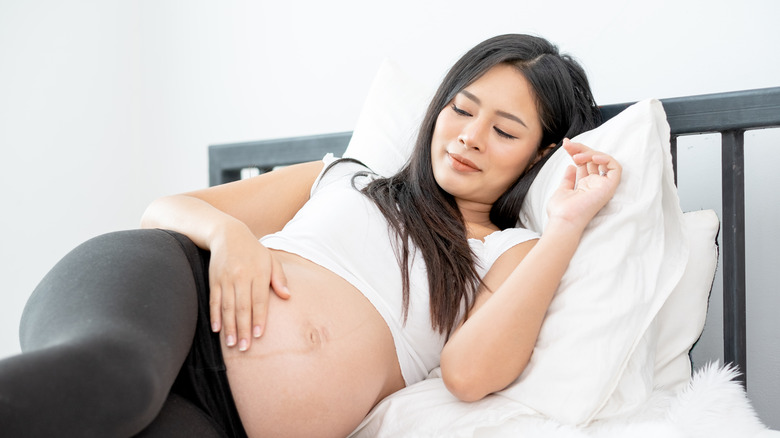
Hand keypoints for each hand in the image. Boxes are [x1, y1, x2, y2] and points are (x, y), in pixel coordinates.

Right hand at [208, 225, 290, 350]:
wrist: (228, 234)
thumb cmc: (254, 251)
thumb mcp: (271, 260)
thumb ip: (279, 278)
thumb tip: (288, 296)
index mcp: (258, 273)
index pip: (259, 300)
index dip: (259, 318)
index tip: (259, 335)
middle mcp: (241, 277)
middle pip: (242, 307)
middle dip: (244, 328)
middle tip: (245, 347)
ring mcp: (226, 279)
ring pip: (227, 306)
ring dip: (229, 327)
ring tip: (232, 344)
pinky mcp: (214, 280)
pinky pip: (214, 300)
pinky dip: (214, 315)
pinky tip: (216, 329)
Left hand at [547, 139, 621, 230]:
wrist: (564, 221)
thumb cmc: (561, 211)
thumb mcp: (562, 190)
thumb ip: (568, 179)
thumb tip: (571, 166)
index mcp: (584, 185)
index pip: (585, 163)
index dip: (576, 152)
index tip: (565, 145)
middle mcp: (594, 185)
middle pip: (593, 160)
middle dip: (581, 148)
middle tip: (567, 144)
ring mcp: (602, 186)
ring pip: (603, 161)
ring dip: (589, 153)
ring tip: (575, 156)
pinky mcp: (609, 187)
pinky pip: (616, 168)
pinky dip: (606, 159)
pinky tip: (593, 158)